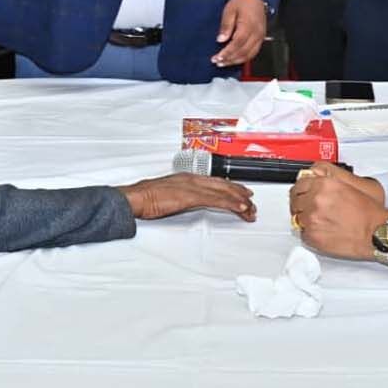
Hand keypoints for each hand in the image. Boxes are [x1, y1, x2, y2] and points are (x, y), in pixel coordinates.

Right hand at [117, 173, 256, 220]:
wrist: (135, 197)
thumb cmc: (146, 197)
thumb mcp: (168, 195)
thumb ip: (180, 197)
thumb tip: (187, 202)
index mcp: (187, 178)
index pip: (215, 181)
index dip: (231, 187)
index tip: (241, 193)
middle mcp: (193, 179)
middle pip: (223, 185)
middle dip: (240, 194)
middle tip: (252, 203)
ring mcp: (193, 186)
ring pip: (224, 192)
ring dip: (240, 201)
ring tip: (251, 209)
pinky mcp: (192, 196)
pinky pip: (217, 200)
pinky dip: (231, 203)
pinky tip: (240, 208)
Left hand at [211, 0, 267, 67]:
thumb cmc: (242, 2)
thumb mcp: (229, 10)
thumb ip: (226, 26)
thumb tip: (221, 39)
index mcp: (248, 25)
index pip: (237, 43)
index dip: (227, 52)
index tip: (218, 57)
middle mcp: (256, 33)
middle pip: (243, 51)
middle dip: (229, 59)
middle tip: (218, 62)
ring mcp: (260, 37)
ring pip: (249, 55)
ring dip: (236, 61)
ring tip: (224, 63)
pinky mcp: (261, 38)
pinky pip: (253, 53)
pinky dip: (243, 58)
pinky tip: (234, 59)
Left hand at [288, 164, 387, 260]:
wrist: (376, 232)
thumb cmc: (368, 213)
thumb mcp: (347, 186)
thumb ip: (326, 183)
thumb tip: (313, 184)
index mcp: (324, 184)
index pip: (299, 185)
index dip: (300, 191)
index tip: (301, 195)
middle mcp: (315, 200)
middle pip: (295, 202)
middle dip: (301, 206)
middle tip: (311, 211)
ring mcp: (312, 218)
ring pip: (298, 219)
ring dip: (306, 221)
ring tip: (322, 223)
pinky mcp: (312, 236)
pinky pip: (303, 234)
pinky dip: (310, 234)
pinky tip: (324, 232)